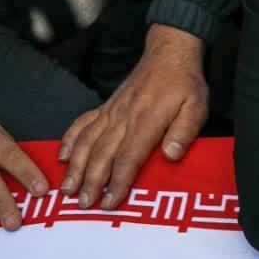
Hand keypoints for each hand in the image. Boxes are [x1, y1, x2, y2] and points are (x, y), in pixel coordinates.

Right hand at [59, 25, 208, 209]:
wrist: (168, 54)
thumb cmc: (184, 84)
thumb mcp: (196, 107)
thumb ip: (184, 131)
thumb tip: (171, 155)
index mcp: (146, 120)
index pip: (129, 157)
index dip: (118, 182)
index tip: (110, 202)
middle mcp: (123, 117)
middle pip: (102, 154)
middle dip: (91, 181)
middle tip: (83, 204)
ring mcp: (111, 112)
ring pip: (87, 142)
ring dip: (76, 167)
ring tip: (67, 189)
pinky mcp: (106, 107)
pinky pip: (82, 124)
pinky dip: (70, 140)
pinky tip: (62, 157)